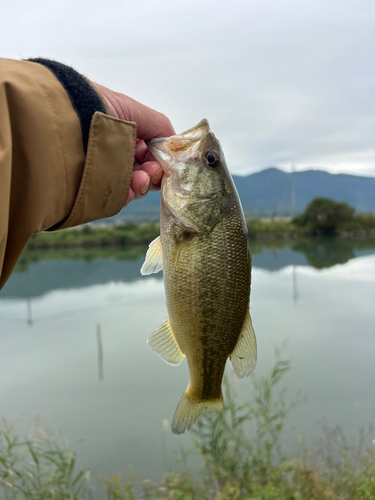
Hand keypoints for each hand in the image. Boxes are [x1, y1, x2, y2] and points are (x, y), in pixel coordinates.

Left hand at [94, 83, 174, 205]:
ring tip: (139, 180)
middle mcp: (112, 151)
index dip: (159, 159)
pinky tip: (129, 190)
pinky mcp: (92, 188)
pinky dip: (126, 194)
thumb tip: (176, 144)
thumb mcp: (135, 111)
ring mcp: (102, 171)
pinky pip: (116, 196)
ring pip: (131, 185)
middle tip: (151, 173)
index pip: (148, 152)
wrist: (64, 123)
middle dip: (152, 173)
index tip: (164, 163)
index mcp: (122, 133)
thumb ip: (161, 127)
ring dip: (141, 184)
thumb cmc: (99, 109)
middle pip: (142, 171)